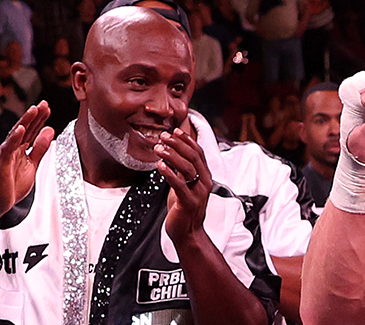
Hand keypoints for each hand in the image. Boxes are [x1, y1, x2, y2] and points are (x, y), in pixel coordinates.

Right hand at [0, 102, 53, 218]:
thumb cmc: (11, 187)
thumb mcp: (31, 165)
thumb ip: (39, 149)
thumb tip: (49, 131)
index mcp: (20, 150)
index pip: (31, 131)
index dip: (40, 120)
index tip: (48, 108)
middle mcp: (12, 150)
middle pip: (25, 129)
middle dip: (35, 116)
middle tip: (44, 103)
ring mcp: (5, 156)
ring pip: (16, 135)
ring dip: (25, 122)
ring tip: (34, 109)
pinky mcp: (1, 164)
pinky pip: (7, 149)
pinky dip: (14, 138)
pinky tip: (21, 129)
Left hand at [155, 128, 212, 242]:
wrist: (188, 234)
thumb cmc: (184, 209)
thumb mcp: (184, 186)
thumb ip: (181, 173)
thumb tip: (171, 156)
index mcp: (205, 176)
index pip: (198, 152)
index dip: (187, 140)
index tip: (175, 131)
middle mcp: (205, 182)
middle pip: (193, 156)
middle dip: (178, 144)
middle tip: (164, 136)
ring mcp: (198, 192)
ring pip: (187, 168)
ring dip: (172, 155)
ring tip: (159, 148)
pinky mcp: (189, 202)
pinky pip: (179, 184)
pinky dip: (169, 173)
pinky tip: (159, 165)